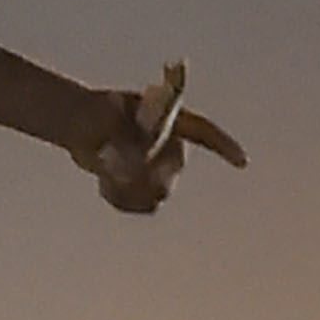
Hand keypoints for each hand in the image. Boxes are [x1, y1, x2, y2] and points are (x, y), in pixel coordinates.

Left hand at [71, 60, 245, 214]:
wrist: (78, 127)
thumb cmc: (94, 114)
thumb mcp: (106, 119)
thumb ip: (126, 138)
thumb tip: (140, 162)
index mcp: (171, 119)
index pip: (204, 132)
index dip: (224, 146)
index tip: (241, 162)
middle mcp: (172, 145)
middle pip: (174, 170)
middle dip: (145, 174)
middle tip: (112, 167)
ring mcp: (160, 168)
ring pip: (159, 193)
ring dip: (130, 190)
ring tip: (105, 173)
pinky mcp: (144, 188)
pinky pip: (144, 206)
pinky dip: (122, 200)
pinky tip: (105, 184)